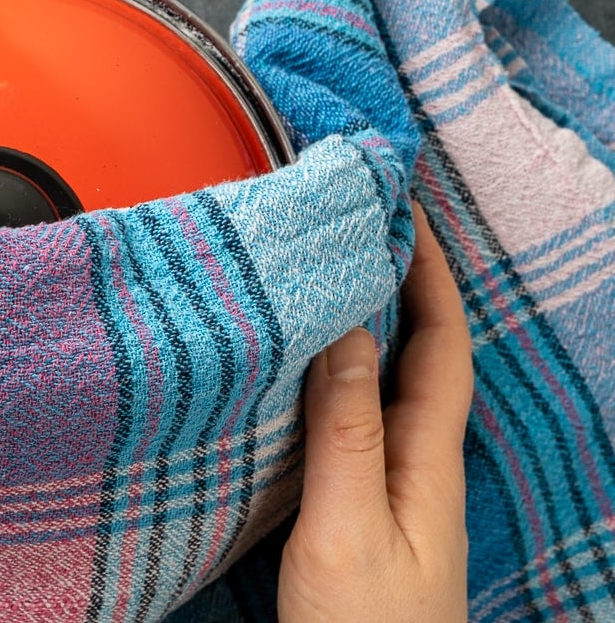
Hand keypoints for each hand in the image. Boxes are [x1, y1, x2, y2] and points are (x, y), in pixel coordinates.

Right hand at [278, 203, 472, 621]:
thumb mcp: (347, 528)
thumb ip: (345, 433)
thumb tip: (346, 334)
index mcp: (426, 459)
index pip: (441, 345)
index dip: (429, 277)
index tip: (403, 215)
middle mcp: (415, 462)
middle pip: (419, 353)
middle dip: (400, 285)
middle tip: (361, 230)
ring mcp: (389, 483)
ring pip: (383, 381)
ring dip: (366, 324)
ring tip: (328, 277)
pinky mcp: (356, 502)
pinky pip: (351, 414)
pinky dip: (334, 372)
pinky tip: (302, 366)